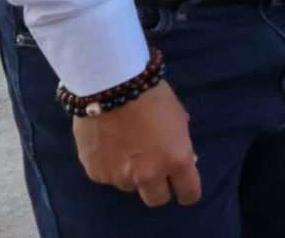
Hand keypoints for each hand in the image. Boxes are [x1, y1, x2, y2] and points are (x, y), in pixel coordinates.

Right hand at [73, 80, 200, 207]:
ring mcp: (120, 177)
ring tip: (127, 148)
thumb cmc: (152, 96)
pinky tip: (109, 144)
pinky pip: (108, 177)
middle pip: (157, 199)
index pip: (188, 193)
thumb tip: (185, 161)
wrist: (111, 85)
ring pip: (130, 187)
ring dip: (132, 174)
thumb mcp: (178, 119)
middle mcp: (148, 175)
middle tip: (155, 170)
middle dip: (159, 187)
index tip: (183, 186)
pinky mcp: (96, 173)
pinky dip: (110, 166)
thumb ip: (181, 145)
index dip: (188, 191)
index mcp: (176, 160)